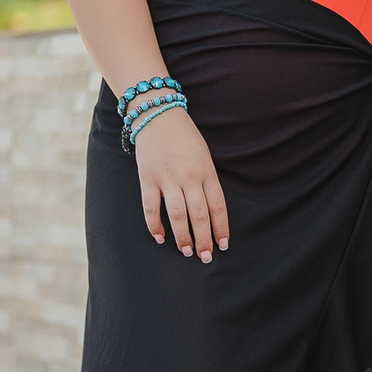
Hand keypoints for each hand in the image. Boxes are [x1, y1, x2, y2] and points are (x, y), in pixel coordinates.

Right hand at [134, 105, 228, 262]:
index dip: (221, 228)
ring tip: (187, 251)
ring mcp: (167, 178)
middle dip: (204, 239)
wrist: (158, 115)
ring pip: (178, 215)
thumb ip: (207, 181)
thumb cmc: (185, 137)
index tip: (223, 245)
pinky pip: (151, 208)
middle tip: (205, 257)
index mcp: (206, 171)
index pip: (217, 206)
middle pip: (199, 215)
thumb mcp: (204, 156)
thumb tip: (209, 213)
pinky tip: (161, 238)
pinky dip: (155, 226)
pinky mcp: (147, 179)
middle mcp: (189, 176)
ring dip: (183, 237)